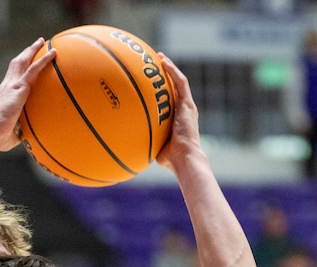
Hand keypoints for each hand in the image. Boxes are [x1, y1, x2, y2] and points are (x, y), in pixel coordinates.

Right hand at [0, 37, 56, 152]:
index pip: (11, 77)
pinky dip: (44, 60)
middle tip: (36, 45)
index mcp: (4, 95)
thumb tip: (28, 140)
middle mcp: (6, 86)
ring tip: (43, 42)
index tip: (25, 62)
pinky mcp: (19, 86)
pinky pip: (34, 69)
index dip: (18, 68)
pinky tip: (53, 53)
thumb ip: (20, 133)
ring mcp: (12, 84)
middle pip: (16, 63)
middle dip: (26, 53)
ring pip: (24, 61)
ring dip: (33, 50)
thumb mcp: (12, 135)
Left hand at [155, 55, 201, 171]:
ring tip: (159, 57)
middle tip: (153, 66)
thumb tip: (128, 144)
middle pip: (174, 88)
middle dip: (165, 75)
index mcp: (177, 119)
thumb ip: (145, 140)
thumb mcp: (153, 146)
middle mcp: (183, 110)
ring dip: (169, 68)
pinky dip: (172, 70)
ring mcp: (186, 106)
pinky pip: (180, 82)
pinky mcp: (188, 104)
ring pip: (178, 81)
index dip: (161, 91)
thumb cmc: (169, 159)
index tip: (150, 84)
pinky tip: (163, 61)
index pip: (169, 101)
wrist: (184, 157)